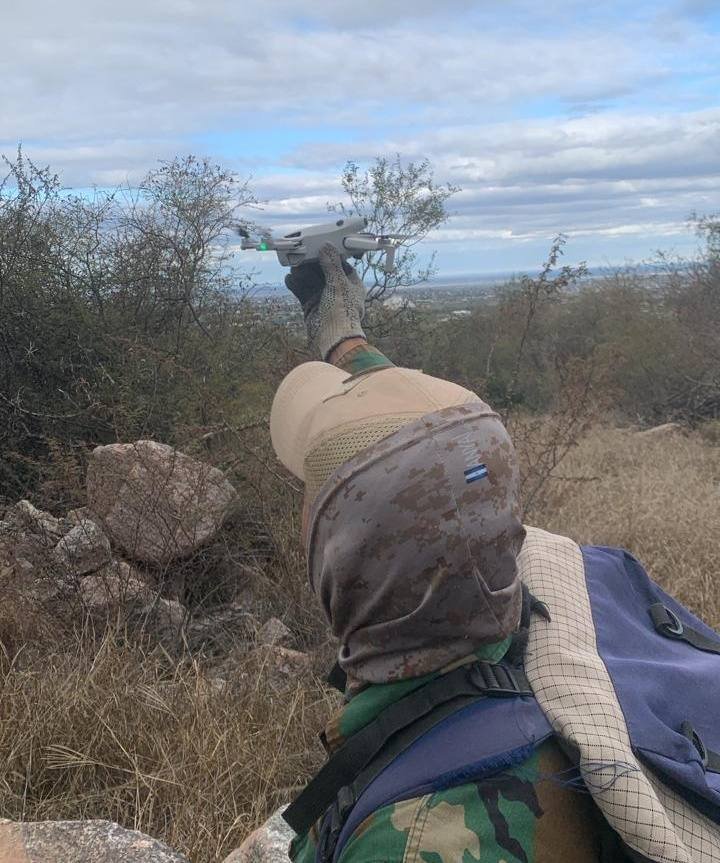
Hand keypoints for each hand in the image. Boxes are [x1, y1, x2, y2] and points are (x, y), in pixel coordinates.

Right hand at [285, 244, 366, 359]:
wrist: (333, 339)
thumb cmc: (343, 311)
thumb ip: (331, 264)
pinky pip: (303, 292)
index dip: (330, 256)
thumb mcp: (338, 283)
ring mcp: (324, 299)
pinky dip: (296, 285)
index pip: (341, 264)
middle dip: (311, 264)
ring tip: (293, 267)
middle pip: (323, 271)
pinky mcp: (312, 307)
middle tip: (301, 255)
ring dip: (302, 273)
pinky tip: (290, 279)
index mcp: (351, 284)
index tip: (319, 247)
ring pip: (311, 281)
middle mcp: (338, 290)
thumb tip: (326, 247)